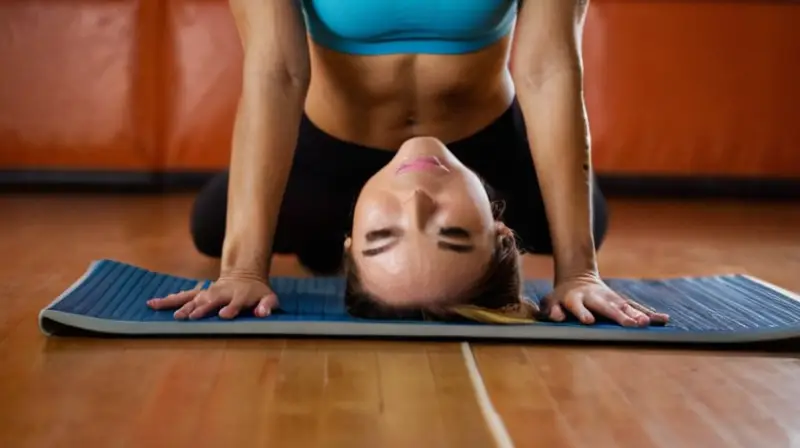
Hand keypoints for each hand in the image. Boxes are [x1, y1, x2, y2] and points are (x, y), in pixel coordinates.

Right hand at [147, 275, 277, 319]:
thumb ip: (268, 305)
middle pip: (211, 301)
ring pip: (193, 299)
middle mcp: (221, 293)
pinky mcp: (199, 294)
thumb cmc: (257, 292)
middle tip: (192, 317)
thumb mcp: (268, 298)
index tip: (224, 315)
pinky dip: (168, 300)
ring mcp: (208, 293)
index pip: (235, 303)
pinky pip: (182, 297)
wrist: (244, 275)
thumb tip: (263, 312)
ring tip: (173, 317)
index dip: (231, 309)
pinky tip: (153, 303)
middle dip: (202, 309)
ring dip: (183, 307)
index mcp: (239, 295)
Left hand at [540, 272, 669, 326]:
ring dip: (636, 314)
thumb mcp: (550, 301)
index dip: (582, 313)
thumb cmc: (561, 297)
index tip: (589, 321)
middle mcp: (595, 297)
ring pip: (624, 306)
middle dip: (619, 315)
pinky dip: (648, 314)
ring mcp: (609, 298)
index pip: (577, 306)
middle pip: (607, 307)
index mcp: (575, 298)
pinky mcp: (619, 301)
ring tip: (647, 324)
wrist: (577, 278)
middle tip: (631, 324)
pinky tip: (662, 319)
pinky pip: (635, 307)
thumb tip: (558, 317)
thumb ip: (552, 309)